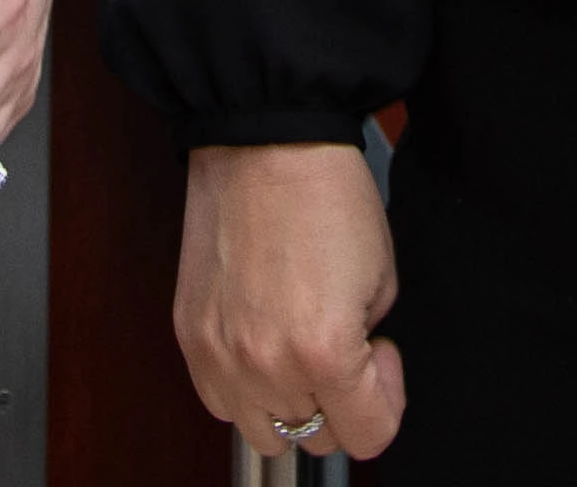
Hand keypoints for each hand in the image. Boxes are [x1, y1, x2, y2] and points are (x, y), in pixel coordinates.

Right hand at [177, 141, 403, 460]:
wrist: (263, 139)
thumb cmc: (324, 191)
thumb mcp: (383, 276)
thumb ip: (369, 342)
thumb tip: (354, 371)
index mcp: (324, 350)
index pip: (367, 436)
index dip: (387, 398)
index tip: (381, 357)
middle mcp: (265, 364)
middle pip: (316, 438)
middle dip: (341, 401)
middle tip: (345, 345)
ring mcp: (219, 354)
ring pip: (264, 431)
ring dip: (291, 403)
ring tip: (299, 350)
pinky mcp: (189, 336)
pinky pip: (219, 400)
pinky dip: (245, 387)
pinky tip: (263, 341)